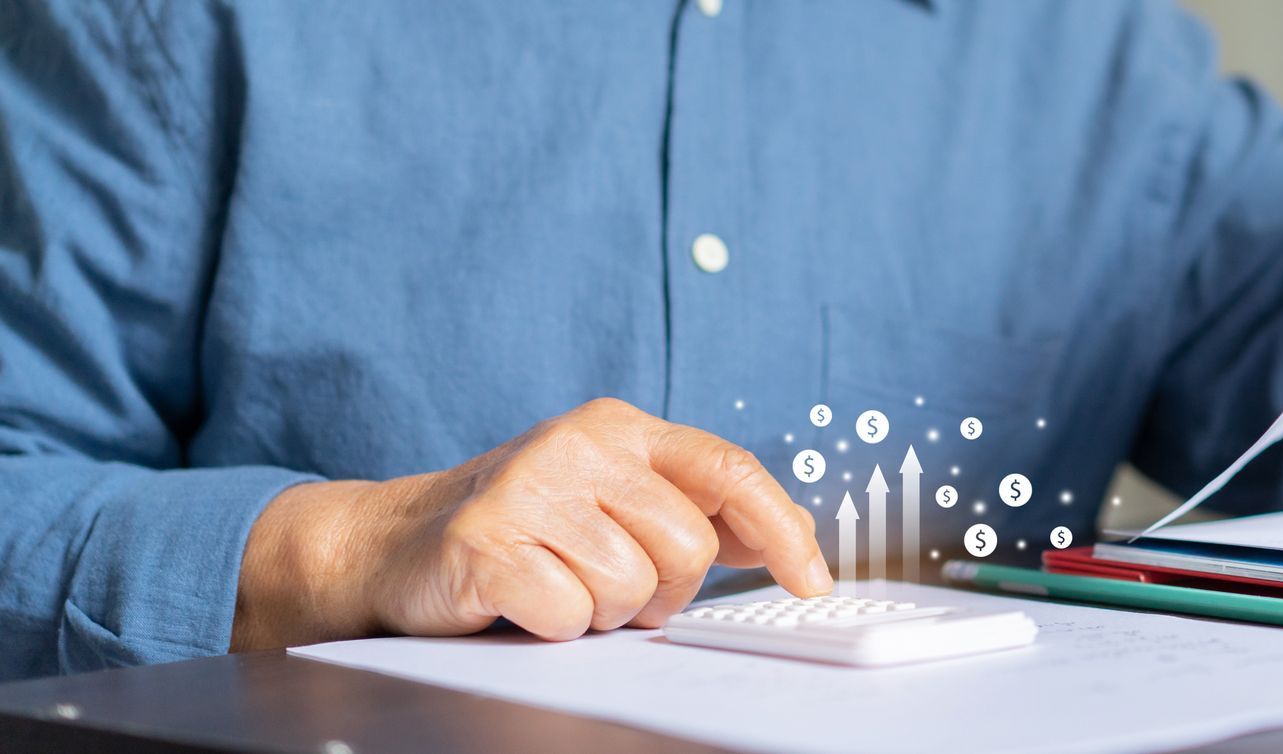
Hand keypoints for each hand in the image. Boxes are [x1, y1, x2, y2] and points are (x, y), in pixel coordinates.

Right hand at [232, 398, 831, 649]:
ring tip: (559, 587)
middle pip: (690, 547)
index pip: (729, 470)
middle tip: (614, 589)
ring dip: (602, 612)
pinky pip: (569, 615)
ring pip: (631, 589)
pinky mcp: (485, 542)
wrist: (392, 544)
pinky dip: (554, 628)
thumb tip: (783, 541)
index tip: (811, 578)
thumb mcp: (611, 499)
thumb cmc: (521, 528)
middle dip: (664, 592)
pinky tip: (522, 601)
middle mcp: (577, 445)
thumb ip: (691, 511)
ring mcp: (528, 489)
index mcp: (619, 428)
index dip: (783, 528)